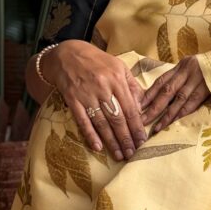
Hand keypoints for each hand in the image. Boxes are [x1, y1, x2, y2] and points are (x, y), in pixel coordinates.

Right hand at [42, 40, 146, 160]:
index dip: (136, 126)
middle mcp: (102, 87)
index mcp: (117, 79)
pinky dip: (90, 135)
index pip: (130, 108)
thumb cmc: (97, 61)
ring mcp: (86, 94)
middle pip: (117, 118)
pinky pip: (82, 120)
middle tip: (133, 153)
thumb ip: (132, 86)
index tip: (142, 141)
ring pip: (101, 122)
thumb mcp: (119, 67)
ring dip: (111, 141)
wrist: (67, 54)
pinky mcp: (72, 99)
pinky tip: (98, 147)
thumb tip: (142, 107)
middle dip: (126, 138)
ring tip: (120, 155)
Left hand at [140, 56, 210, 131]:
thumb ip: (181, 77)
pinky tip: (174, 122)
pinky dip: (182, 113)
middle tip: (141, 120)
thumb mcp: (195, 66)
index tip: (138, 106)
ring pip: (179, 99)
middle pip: (166, 91)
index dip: (149, 94)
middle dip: (153, 107)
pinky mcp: (209, 87)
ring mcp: (199, 79)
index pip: (161, 81)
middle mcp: (188, 70)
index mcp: (183, 65)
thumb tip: (163, 94)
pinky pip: (193, 103)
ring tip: (156, 127)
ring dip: (166, 115)